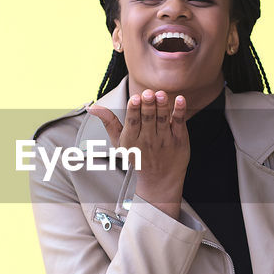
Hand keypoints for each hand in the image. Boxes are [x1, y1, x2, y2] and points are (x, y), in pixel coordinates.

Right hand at [86, 89, 187, 219]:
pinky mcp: (179, 139)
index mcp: (132, 139)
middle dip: (148, 106)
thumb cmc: (138, 156)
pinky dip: (179, 111)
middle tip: (148, 93)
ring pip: (163, 120)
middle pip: (148, 119)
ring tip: (161, 94)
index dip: (133, 110)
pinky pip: (180, 123)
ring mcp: (165, 140)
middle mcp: (148, 140)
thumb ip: (108, 121)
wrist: (160, 180)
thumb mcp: (119, 142)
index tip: (134, 98)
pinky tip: (181, 100)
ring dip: (162, 106)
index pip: (132, 122)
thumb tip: (92, 107)